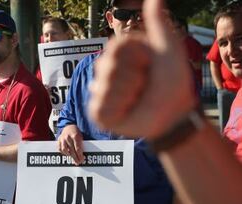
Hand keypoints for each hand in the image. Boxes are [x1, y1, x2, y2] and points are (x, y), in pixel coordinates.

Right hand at [57, 125, 83, 164]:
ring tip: (73, 158)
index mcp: (75, 136)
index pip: (78, 148)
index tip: (82, 160)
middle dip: (75, 157)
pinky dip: (63, 152)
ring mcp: (62, 139)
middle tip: (78, 162)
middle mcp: (68, 137)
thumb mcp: (81, 137)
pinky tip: (67, 154)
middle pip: (72, 150)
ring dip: (69, 155)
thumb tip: (82, 155)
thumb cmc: (76, 133)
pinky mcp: (58, 140)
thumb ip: (81, 144)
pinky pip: (60, 149)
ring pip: (65, 150)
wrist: (68, 127)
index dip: (80, 155)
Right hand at [88, 0, 195, 138]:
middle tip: (144, 84)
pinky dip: (120, 109)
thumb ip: (157, 23)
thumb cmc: (171, 82)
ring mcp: (100, 91)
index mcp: (120, 54)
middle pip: (107, 65)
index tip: (149, 65)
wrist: (173, 113)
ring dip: (129, 94)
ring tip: (137, 98)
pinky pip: (101, 105)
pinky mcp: (98, 111)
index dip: (137, 57)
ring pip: (105, 85)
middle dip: (133, 77)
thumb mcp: (167, 48)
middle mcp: (106, 70)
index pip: (116, 46)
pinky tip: (128, 110)